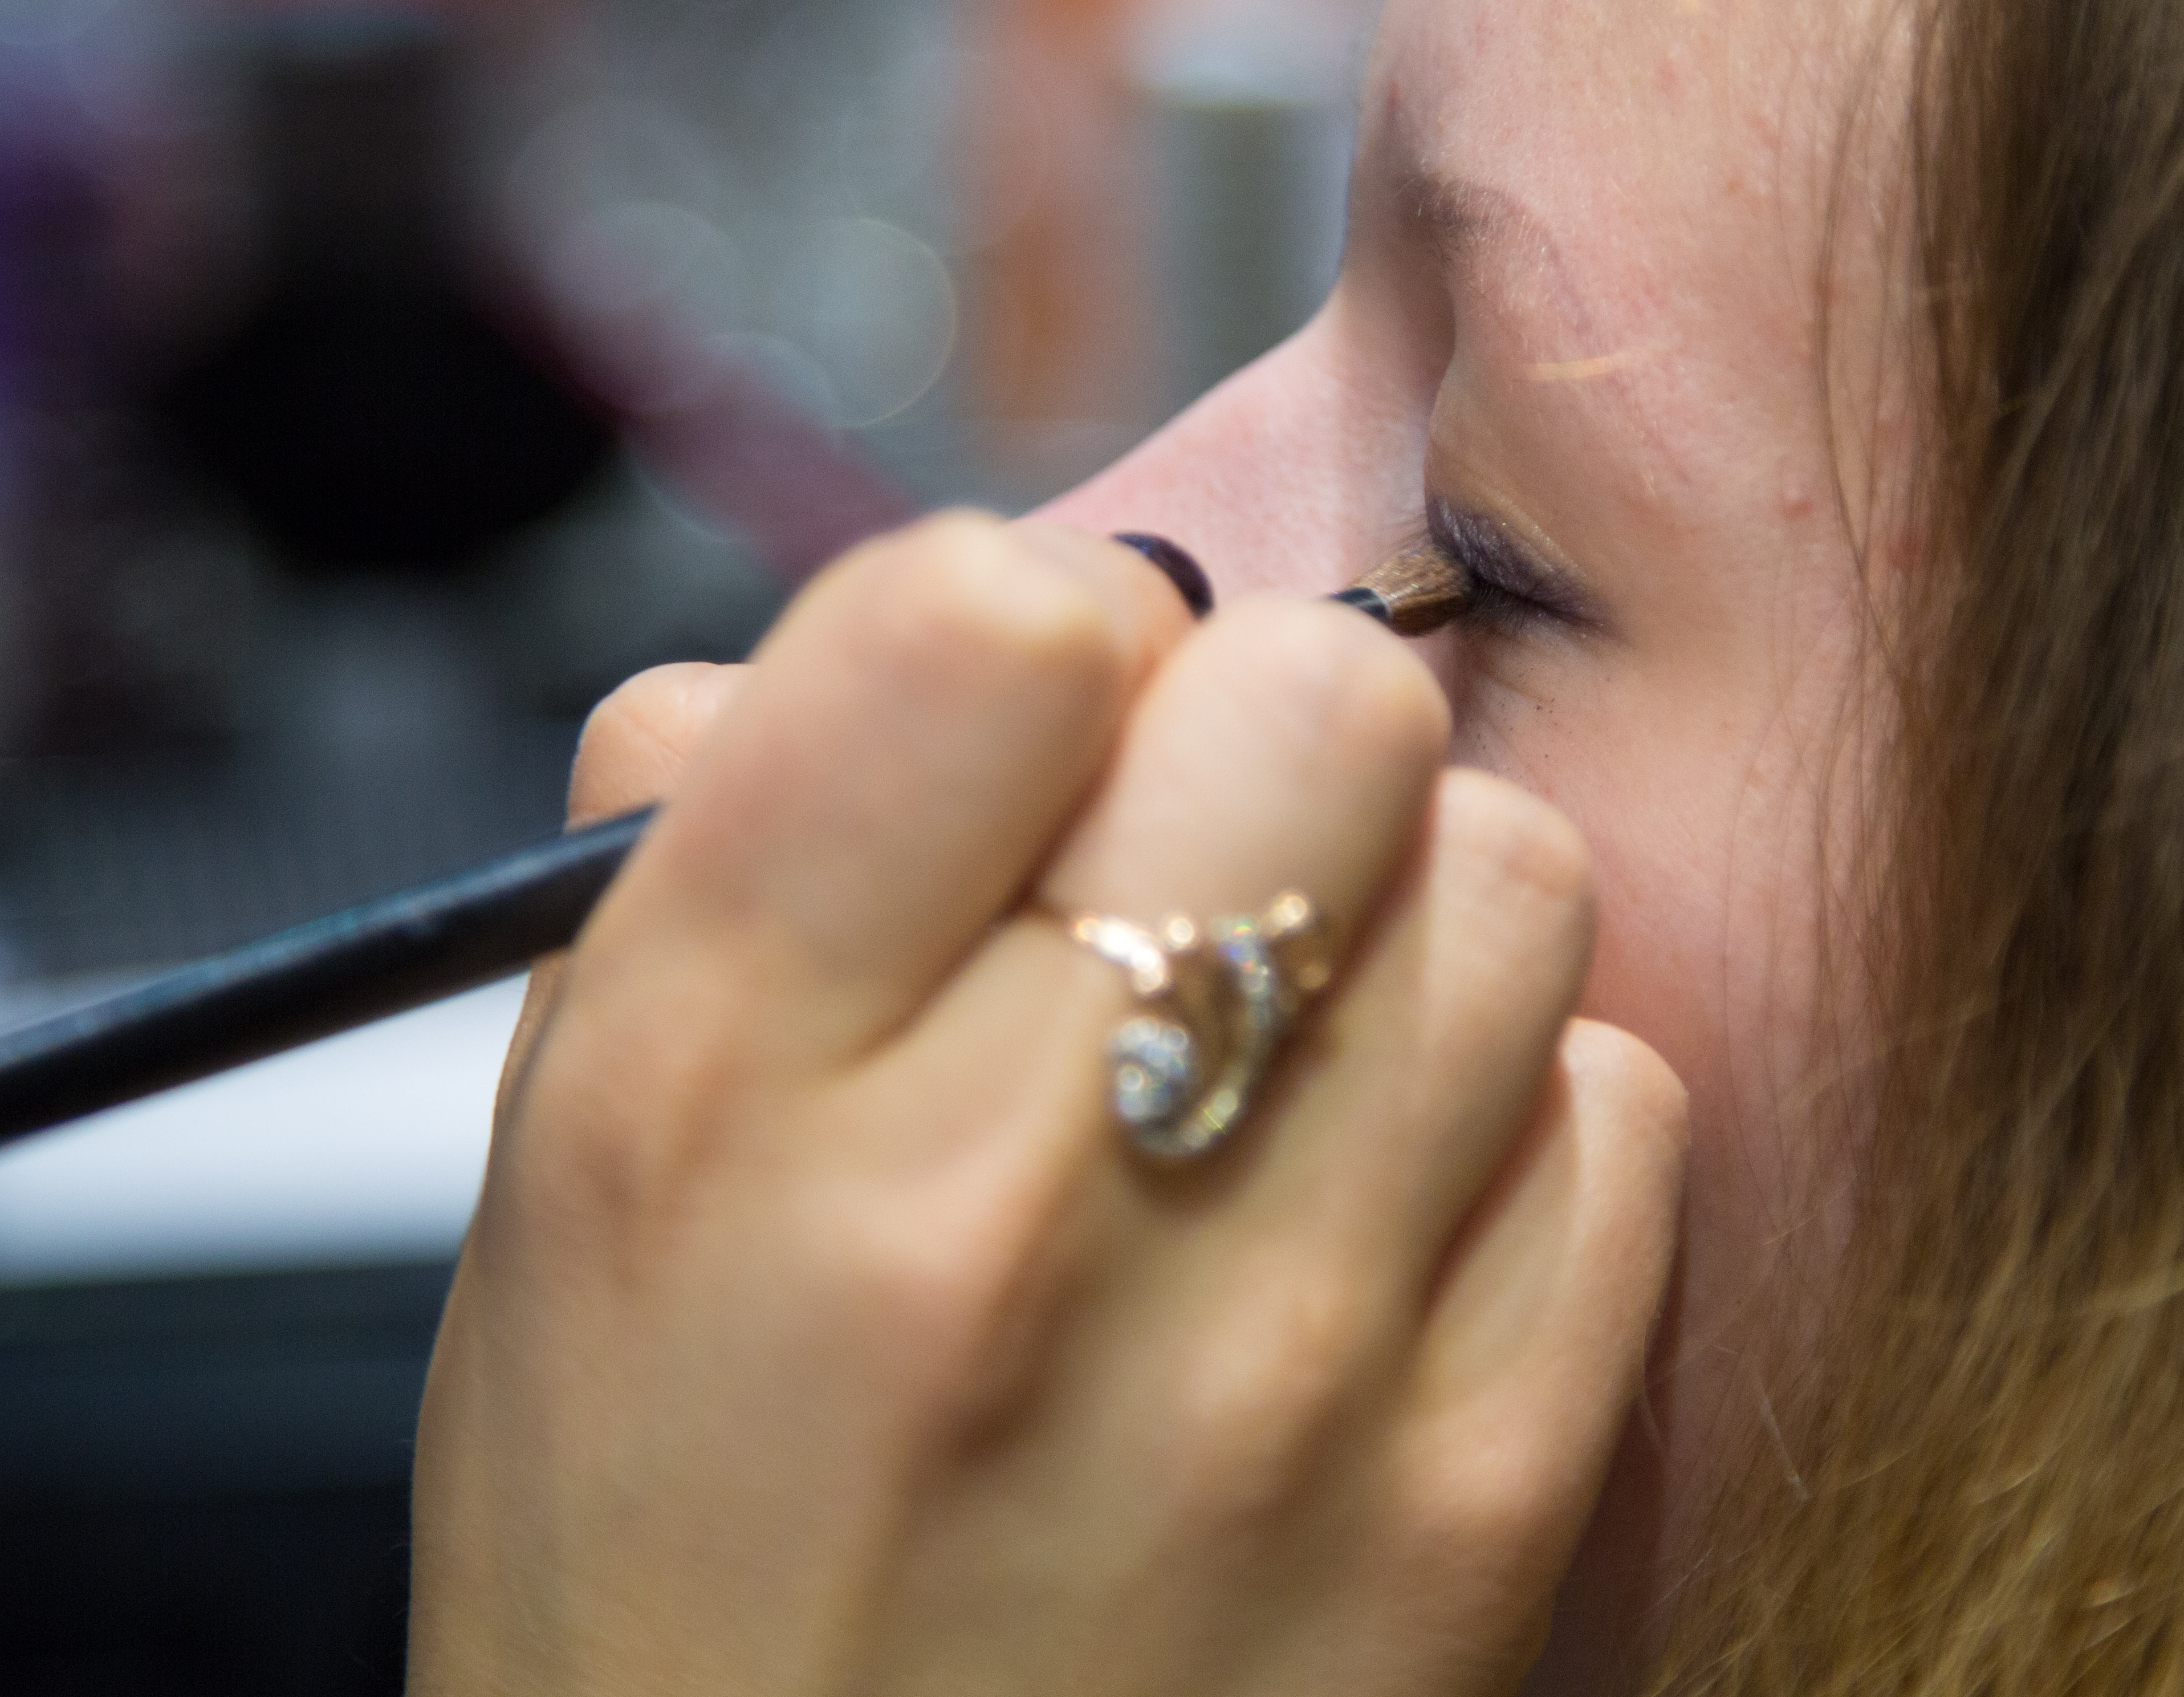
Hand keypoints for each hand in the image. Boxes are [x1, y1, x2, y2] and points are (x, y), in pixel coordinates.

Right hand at [410, 513, 1688, 1696]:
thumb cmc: (679, 1569)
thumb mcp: (566, 1194)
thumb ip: (718, 855)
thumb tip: (939, 629)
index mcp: (722, 1090)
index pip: (997, 614)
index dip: (1036, 643)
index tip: (1023, 751)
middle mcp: (1007, 1200)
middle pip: (1325, 698)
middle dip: (1262, 748)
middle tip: (1188, 885)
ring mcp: (1281, 1357)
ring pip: (1515, 874)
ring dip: (1412, 924)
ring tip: (1292, 1067)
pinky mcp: (1486, 1490)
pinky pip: (1618, 1109)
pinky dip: (1516, 1133)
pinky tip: (1383, 1232)